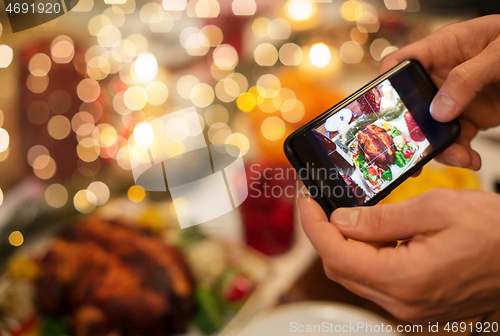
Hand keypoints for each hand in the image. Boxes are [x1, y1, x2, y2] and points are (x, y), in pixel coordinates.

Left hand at [298, 189, 499, 322]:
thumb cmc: (495, 232)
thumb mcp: (436, 208)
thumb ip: (381, 218)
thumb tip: (341, 220)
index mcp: (404, 279)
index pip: (335, 254)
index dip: (313, 225)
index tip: (306, 198)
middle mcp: (402, 302)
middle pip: (340, 268)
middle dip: (323, 232)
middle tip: (319, 202)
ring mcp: (409, 307)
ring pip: (356, 275)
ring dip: (344, 243)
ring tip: (345, 212)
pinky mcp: (417, 303)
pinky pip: (376, 280)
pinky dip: (365, 255)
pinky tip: (373, 232)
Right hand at [380, 15, 499, 170]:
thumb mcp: (498, 53)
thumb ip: (468, 77)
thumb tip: (439, 110)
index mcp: (440, 50)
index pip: (399, 64)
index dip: (384, 84)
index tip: (381, 108)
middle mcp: (441, 77)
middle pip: (410, 106)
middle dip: (409, 132)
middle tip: (412, 152)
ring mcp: (454, 100)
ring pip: (430, 130)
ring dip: (440, 150)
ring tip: (459, 158)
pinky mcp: (469, 118)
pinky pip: (456, 141)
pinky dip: (461, 155)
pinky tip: (470, 160)